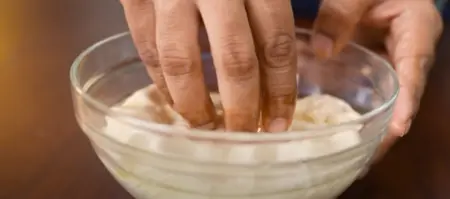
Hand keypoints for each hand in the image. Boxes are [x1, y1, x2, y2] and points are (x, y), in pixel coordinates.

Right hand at [120, 0, 296, 131]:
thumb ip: (273, 6)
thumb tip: (296, 59)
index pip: (275, 41)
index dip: (280, 87)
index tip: (281, 120)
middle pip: (233, 58)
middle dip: (241, 106)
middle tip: (244, 135)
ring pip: (182, 60)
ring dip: (195, 104)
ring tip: (207, 128)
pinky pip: (147, 49)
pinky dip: (161, 82)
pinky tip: (175, 102)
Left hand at [312, 0, 442, 160]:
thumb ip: (341, 12)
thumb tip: (321, 50)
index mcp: (417, 30)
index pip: (414, 70)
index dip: (406, 102)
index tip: (397, 130)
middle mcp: (409, 52)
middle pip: (403, 96)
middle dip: (388, 130)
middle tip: (366, 158)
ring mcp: (393, 62)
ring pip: (386, 100)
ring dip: (373, 128)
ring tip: (353, 157)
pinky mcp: (376, 67)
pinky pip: (371, 93)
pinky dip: (359, 113)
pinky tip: (341, 132)